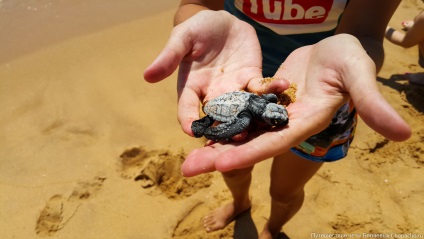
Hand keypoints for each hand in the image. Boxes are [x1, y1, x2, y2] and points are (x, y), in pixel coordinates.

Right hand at [144, 10, 287, 134]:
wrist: (222, 22)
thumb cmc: (198, 29)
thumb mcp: (181, 38)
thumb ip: (169, 57)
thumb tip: (147, 76)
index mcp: (191, 87)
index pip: (187, 108)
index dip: (187, 120)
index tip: (189, 131)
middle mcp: (213, 94)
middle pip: (215, 118)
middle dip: (221, 132)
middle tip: (228, 144)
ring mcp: (234, 89)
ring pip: (240, 110)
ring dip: (248, 119)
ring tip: (255, 124)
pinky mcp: (251, 78)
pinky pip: (261, 89)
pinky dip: (270, 90)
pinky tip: (281, 86)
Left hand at [181, 34, 411, 176]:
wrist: (337, 48)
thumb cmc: (350, 58)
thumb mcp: (359, 76)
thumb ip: (372, 103)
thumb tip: (403, 134)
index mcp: (307, 121)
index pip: (274, 142)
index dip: (249, 153)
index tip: (219, 163)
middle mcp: (287, 124)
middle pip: (251, 144)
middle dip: (220, 157)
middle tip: (187, 169)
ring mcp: (275, 114)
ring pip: (241, 132)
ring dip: (215, 143)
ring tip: (187, 157)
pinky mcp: (266, 102)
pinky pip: (241, 114)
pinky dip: (223, 122)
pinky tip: (201, 127)